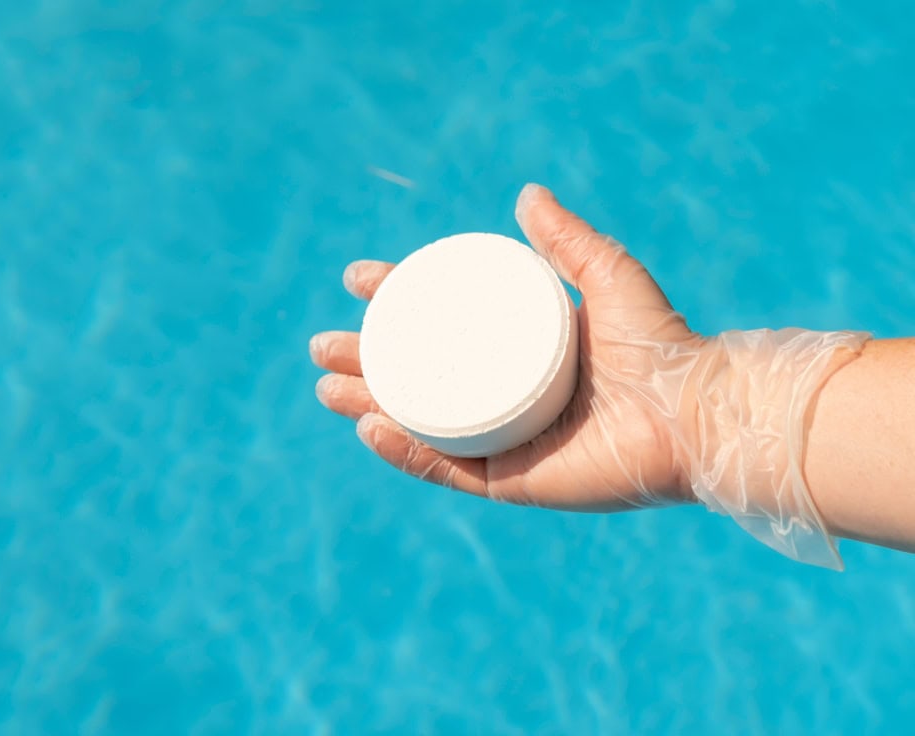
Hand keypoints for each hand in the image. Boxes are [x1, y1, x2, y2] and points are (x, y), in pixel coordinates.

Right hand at [310, 183, 704, 510]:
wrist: (694, 412)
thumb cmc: (659, 344)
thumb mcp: (605, 274)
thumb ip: (567, 237)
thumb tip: (526, 192)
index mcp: (522, 351)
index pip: (445, 324)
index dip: (399, 302)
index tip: (359, 281)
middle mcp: (507, 397)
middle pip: (419, 379)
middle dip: (366, 362)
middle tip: (322, 347)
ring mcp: (507, 443)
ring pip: (420, 426)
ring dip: (369, 407)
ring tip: (327, 387)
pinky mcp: (513, 483)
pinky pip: (447, 469)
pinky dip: (406, 453)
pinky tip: (369, 427)